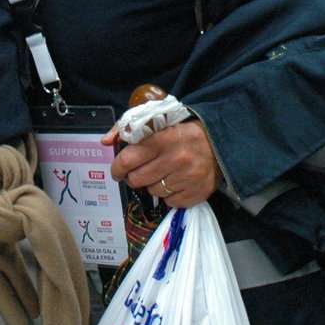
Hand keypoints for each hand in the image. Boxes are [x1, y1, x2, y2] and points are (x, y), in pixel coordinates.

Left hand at [103, 119, 221, 207]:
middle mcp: (176, 159)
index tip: (117, 170)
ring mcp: (187, 178)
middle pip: (138, 179)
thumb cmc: (182, 131)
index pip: (129, 158)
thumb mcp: (157, 122)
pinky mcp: (197, 193)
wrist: (219, 143)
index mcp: (163, 138)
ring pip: (153, 191)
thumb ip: (127, 128)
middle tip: (139, 172)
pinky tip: (175, 182)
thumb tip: (105, 141)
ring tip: (161, 174)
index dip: (118, 167)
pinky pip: (169, 202)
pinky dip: (168, 195)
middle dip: (134, 177)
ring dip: (152, 185)